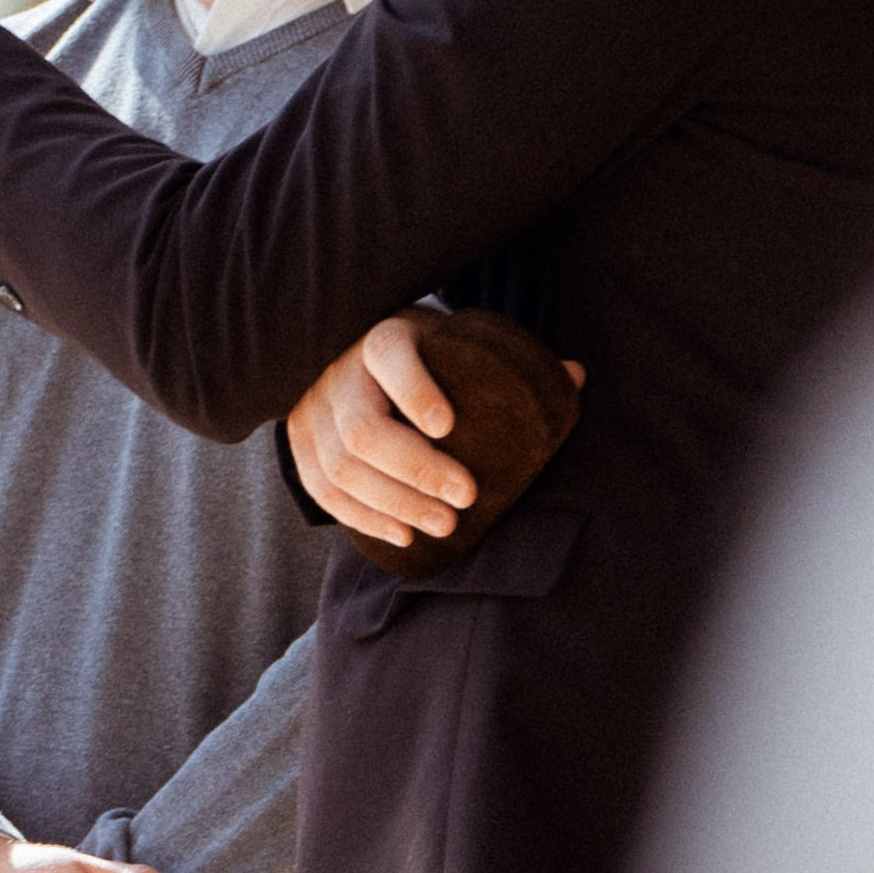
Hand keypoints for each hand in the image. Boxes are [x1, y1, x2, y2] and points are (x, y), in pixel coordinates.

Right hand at [282, 314, 583, 547]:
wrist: (347, 353)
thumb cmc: (422, 354)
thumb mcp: (457, 342)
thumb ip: (509, 361)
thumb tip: (573, 376)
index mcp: (381, 337)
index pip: (388, 356)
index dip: (415, 390)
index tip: (450, 427)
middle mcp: (338, 373)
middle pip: (363, 430)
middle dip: (416, 471)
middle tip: (466, 498)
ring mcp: (312, 411)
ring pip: (341, 469)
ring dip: (395, 506)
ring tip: (444, 525)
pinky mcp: (299, 445)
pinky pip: (322, 492)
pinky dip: (364, 519)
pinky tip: (403, 535)